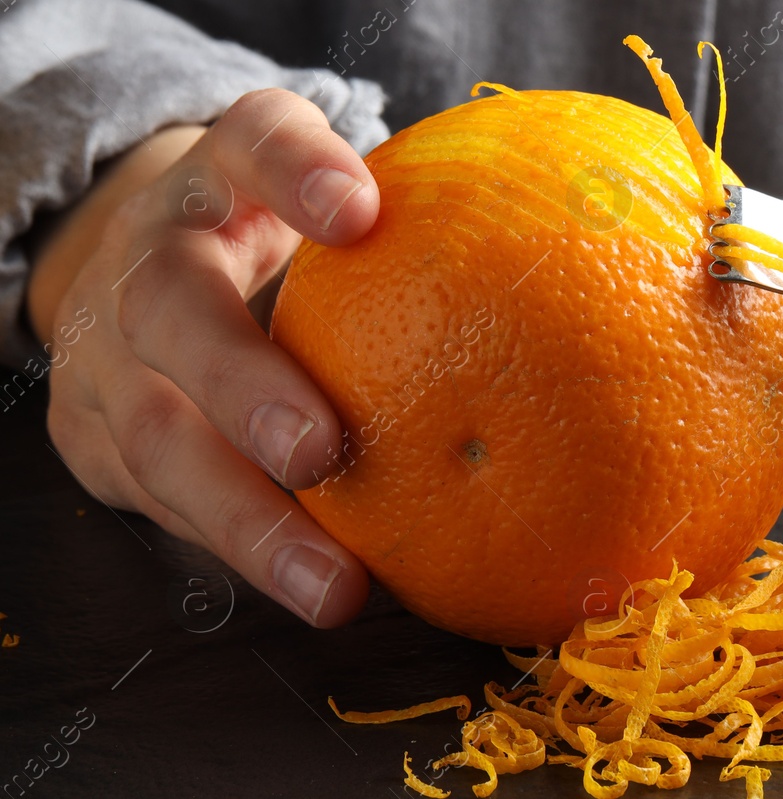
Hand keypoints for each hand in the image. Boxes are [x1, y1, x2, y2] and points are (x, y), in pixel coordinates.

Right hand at [28, 90, 379, 625]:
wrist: (147, 258)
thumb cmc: (290, 240)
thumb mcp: (340, 205)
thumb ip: (431, 224)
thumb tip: (602, 250)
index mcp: (224, 176)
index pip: (253, 142)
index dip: (295, 172)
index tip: (359, 210)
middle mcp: (151, 252)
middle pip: (172, 304)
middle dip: (242, 383)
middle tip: (320, 450)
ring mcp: (106, 346)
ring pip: (154, 434)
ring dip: (245, 518)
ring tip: (332, 586)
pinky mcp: (90, 432)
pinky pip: (160, 503)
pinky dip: (239, 551)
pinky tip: (316, 590)